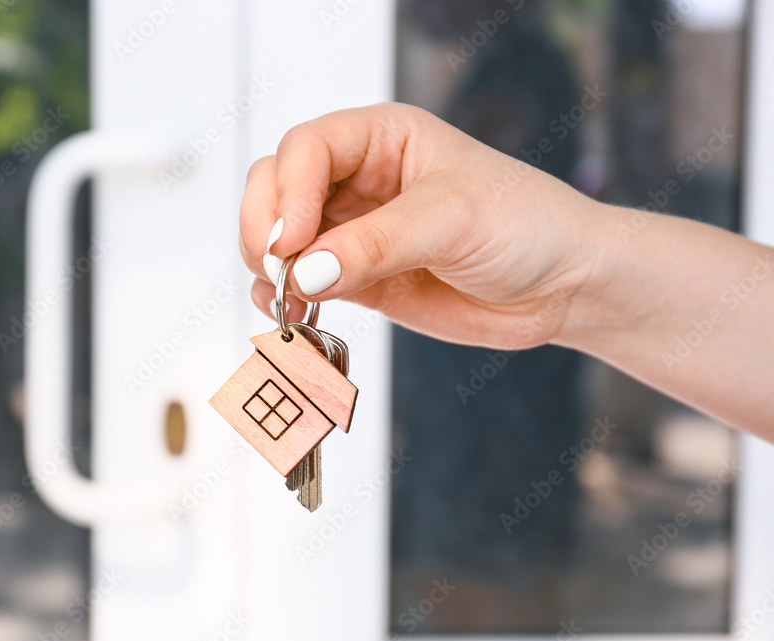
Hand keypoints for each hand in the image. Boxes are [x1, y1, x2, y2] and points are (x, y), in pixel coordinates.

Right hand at [239, 102, 604, 349]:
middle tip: (280, 270)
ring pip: (278, 237)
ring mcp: (353, 230)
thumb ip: (375, 244)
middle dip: (266, 227)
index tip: (291, 241)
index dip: (288, 191)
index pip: (307, 148)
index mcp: (382, 137)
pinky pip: (300, 282)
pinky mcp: (357, 278)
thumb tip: (302, 272)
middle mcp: (358, 178)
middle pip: (275, 186)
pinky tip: (297, 315)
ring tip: (289, 300)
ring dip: (268, 267)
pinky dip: (285, 299)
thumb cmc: (525, 226)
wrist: (562, 286)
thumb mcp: (452, 220)